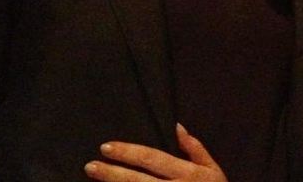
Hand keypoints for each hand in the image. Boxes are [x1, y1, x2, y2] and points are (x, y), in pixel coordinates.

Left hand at [84, 123, 227, 181]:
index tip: (105, 147)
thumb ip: (196, 148)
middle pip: (138, 181)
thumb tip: (177, 126)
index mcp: (187, 174)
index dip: (128, 153)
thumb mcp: (212, 170)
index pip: (152, 159)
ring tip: (93, 181)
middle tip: (90, 166)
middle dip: (112, 173)